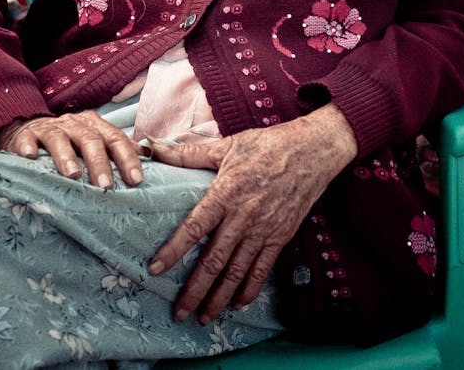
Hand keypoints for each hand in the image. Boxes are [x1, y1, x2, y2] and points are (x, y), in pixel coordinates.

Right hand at [0, 111, 145, 188]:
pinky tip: (30, 159)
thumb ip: (116, 149)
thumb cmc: (69, 143)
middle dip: (99, 162)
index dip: (127, 158)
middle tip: (106, 186)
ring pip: (60, 138)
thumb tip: (148, 157)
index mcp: (95, 126)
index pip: (115, 138)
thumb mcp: (93, 142)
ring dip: (66, 156)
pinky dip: (28, 148)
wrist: (29, 129)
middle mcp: (74, 124)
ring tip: (73, 175)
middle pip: (90, 139)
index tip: (136, 180)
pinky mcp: (25, 135)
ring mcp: (49, 128)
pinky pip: (26, 140)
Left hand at [147, 104, 357, 324]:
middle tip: (177, 313)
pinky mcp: (280, 237)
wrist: (311, 152)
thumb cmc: (266, 145)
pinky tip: (236, 304)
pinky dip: (249, 290)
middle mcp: (243, 217)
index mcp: (226, 192)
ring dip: (218, 298)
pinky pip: (262, 270)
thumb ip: (188, 154)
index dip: (174, 250)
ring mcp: (263, 230)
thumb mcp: (226, 146)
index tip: (156, 269)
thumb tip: (152, 147)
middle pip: (214, 260)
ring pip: (236, 272)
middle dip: (194, 290)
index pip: (195, 226)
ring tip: (202, 318)